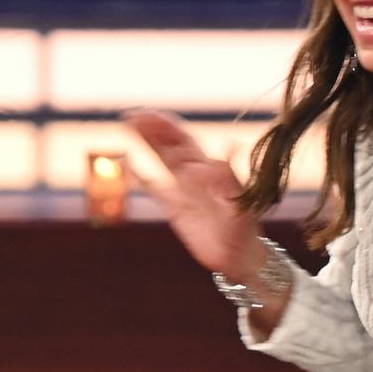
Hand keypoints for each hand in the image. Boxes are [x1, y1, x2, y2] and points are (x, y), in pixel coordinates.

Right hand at [127, 110, 262, 281]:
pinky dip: (142, 176)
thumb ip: (230, 177)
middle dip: (151, 129)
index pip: (183, 140)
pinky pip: (155, 188)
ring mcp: (184, 190)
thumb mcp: (239, 203)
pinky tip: (129, 163)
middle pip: (169, 145)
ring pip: (161, 159)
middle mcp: (195, 175)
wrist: (240, 256)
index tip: (147, 115)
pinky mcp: (175, 208)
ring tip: (128, 126)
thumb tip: (229, 147)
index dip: (165, 126)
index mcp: (209, 168)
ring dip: (146, 143)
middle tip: (130, 115)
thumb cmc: (244, 230)